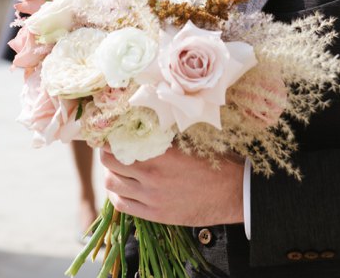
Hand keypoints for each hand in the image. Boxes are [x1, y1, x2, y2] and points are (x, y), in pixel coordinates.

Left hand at [100, 146, 244, 226]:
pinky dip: (118, 194)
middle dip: (107, 153)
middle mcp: (151, 176)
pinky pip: (122, 204)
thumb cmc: (213, 162)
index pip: (117, 143)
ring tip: (118, 168)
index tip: (109, 132)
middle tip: (112, 148)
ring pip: (112, 184)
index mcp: (160, 153)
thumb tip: (138, 124)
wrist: (232, 193)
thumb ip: (161, 137)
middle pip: (109, 162)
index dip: (109, 136)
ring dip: (111, 173)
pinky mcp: (155, 215)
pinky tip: (123, 187)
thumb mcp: (188, 143)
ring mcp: (151, 198)